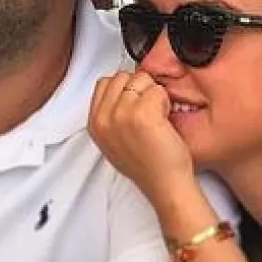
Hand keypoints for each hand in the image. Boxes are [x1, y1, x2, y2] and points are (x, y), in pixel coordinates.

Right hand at [89, 70, 196, 209]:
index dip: (125, 90)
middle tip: (148, 114)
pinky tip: (164, 121)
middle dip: (139, 89)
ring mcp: (121, 114)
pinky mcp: (142, 113)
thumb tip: (122, 91)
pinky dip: (165, 102)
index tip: (135, 105)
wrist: (165, 185)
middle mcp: (104, 118)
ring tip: (156, 119)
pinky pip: (157, 90)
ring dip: (154, 95)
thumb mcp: (114, 142)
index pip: (105, 83)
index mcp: (95, 124)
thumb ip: (111, 115)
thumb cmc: (148, 166)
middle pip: (122, 77)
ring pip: (141, 79)